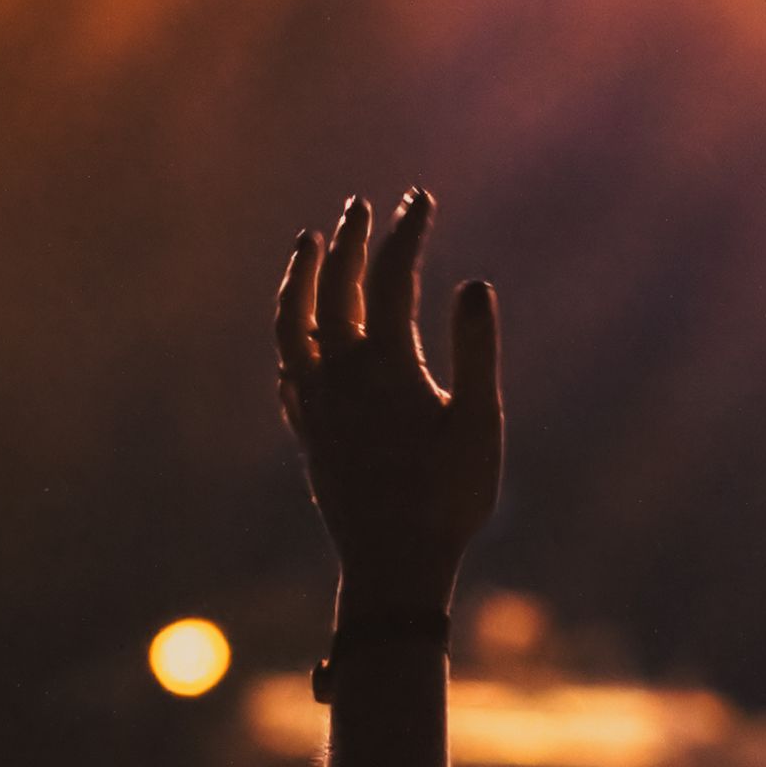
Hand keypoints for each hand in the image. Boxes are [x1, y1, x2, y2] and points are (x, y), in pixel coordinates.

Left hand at [275, 191, 502, 614]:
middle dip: (348, 241)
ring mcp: (315, 404)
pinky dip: (290, 335)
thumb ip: (476, 350)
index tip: (418, 198)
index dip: (405, 232)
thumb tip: (473, 284)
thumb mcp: (479, 423)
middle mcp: (339, 375)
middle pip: (335, 288)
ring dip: (299, 278)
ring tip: (308, 244)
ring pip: (292, 324)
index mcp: (385, 364)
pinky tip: (298, 334)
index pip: (392, 277)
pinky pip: (286, 368)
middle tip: (362, 207)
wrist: (393, 568)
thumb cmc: (448, 499)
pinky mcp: (307, 433)